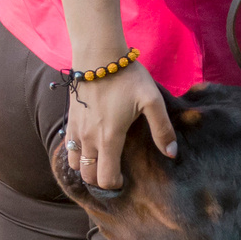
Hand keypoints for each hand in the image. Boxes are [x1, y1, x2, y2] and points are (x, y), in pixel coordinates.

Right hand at [65, 61, 176, 194]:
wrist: (98, 55)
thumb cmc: (127, 77)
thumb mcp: (152, 100)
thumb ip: (162, 129)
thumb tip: (171, 153)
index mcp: (109, 137)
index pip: (105, 178)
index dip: (115, 184)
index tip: (125, 178)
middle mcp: (89, 138)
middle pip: (88, 175)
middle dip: (101, 179)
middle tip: (115, 171)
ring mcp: (77, 129)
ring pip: (75, 163)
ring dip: (87, 166)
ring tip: (102, 159)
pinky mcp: (70, 119)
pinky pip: (68, 146)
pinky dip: (77, 152)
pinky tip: (91, 144)